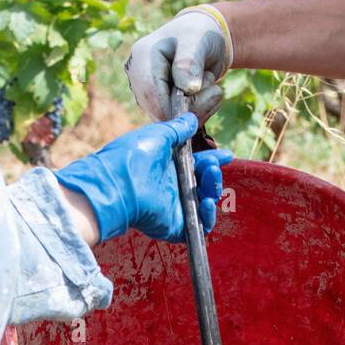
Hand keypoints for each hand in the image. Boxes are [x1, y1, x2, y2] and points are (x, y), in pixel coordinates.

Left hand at [56, 113, 232, 243]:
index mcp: (169, 167)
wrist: (117, 185)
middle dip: (213, 173)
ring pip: (205, 203)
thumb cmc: (133, 157)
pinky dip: (208, 216)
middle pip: (204, 184)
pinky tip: (208, 202)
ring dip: (213, 189)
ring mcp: (175, 208)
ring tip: (211, 177)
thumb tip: (192, 119)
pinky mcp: (176, 226)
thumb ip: (178, 129)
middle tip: (213, 166)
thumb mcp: (158, 135)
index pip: (197, 165)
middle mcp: (173, 188)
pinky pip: (199, 225)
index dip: (213, 160)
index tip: (226, 155)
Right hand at [125, 8, 233, 120]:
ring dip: (198, 111)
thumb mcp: (198, 39)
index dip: (182, 106)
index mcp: (142, 58)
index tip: (214, 93)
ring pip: (171, 121)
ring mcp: (146, 94)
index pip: (154, 96)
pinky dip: (197, 114)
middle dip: (194, 108)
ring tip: (211, 87)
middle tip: (216, 89)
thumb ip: (190, 61)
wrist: (202, 40)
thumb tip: (188, 89)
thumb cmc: (200, 34)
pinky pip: (177, 122)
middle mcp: (138, 79)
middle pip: (161, 113)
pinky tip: (206, 98)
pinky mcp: (157, 105)